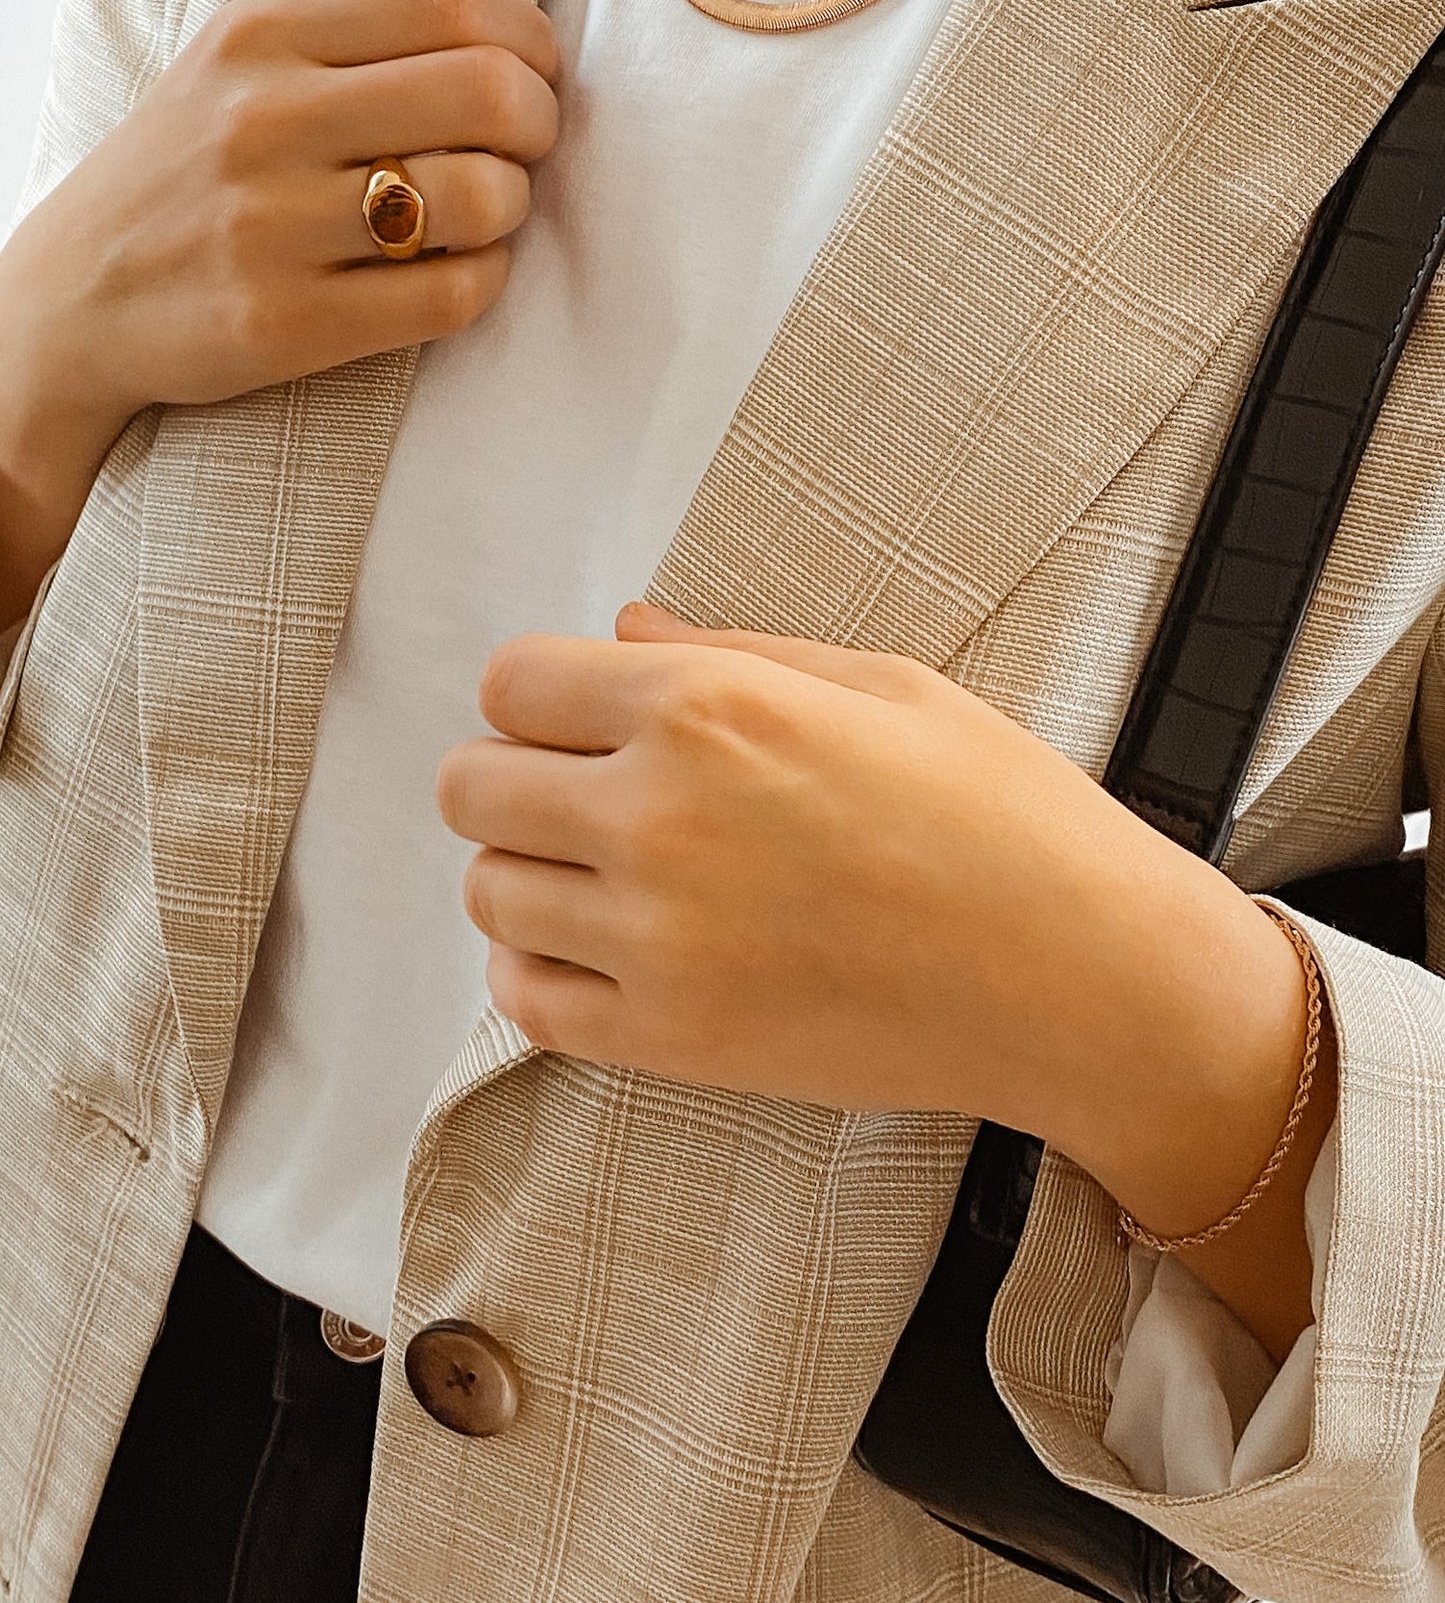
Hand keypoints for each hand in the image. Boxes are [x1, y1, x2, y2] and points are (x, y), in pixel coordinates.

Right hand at [0, 0, 557, 441]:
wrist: (75, 299)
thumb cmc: (188, 172)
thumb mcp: (238, 62)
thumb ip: (355, 20)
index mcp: (263, 34)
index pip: (453, 0)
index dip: (529, 37)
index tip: (535, 71)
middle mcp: (265, 119)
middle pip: (487, 93)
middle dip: (540, 122)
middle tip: (527, 146)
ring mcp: (272, 226)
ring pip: (480, 196)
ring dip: (514, 206)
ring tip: (486, 212)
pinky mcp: (287, 322)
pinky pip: (451, 295)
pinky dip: (486, 280)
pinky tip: (463, 269)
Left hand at [437, 603, 1310, 1247]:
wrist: (1081, 979)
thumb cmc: (1003, 817)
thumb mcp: (884, 684)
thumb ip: (731, 648)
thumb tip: (626, 627)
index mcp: (712, 707)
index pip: (513, 683)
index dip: (543, 692)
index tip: (586, 713)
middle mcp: (660, 818)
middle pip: (471, 787)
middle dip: (516, 773)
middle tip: (589, 787)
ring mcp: (656, 940)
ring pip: (486, 892)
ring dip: (528, 870)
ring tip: (610, 868)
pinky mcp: (670, 1041)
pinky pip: (523, 1001)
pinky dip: (540, 967)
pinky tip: (605, 945)